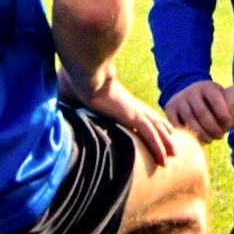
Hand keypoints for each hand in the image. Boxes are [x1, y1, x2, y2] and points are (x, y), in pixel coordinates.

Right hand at [61, 66, 178, 168]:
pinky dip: (158, 147)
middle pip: (152, 119)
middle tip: (172, 143)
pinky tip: (165, 159)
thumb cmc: (79, 80)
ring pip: (156, 129)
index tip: (157, 127)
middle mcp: (130, 105)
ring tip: (173, 155)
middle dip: (163, 131)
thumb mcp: (78, 94)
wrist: (86, 74)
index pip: (139, 111)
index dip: (150, 119)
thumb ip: (75, 100)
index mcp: (120, 99)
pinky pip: (150, 135)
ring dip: (165, 143)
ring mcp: (133, 110)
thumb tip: (60, 104)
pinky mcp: (132, 115)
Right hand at [162, 81, 233, 142]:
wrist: (186, 90)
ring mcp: (179, 100)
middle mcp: (192, 91)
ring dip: (202, 134)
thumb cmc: (211, 99)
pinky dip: (188, 134)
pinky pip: (178, 125)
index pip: (216, 101)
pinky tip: (197, 139)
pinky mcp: (170, 109)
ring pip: (190, 121)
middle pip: (202, 113)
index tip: (229, 124)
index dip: (224, 115)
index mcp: (207, 87)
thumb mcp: (221, 97)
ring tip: (210, 140)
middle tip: (220, 136)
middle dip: (213, 128)